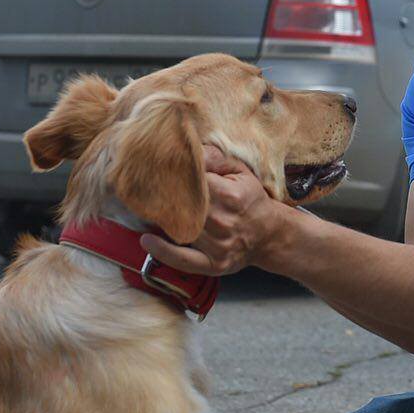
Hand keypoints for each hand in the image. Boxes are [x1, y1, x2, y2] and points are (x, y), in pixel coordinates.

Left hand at [139, 145, 287, 276]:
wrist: (268, 234)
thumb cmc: (250, 198)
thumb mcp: (240, 171)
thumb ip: (215, 158)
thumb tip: (189, 149)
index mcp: (230, 195)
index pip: (191, 182)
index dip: (174, 177)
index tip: (158, 171)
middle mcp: (223, 222)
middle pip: (182, 207)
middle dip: (164, 198)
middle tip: (145, 189)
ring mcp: (218, 246)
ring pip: (179, 230)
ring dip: (163, 220)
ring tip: (147, 208)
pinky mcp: (214, 264)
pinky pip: (183, 259)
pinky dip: (163, 251)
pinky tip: (147, 240)